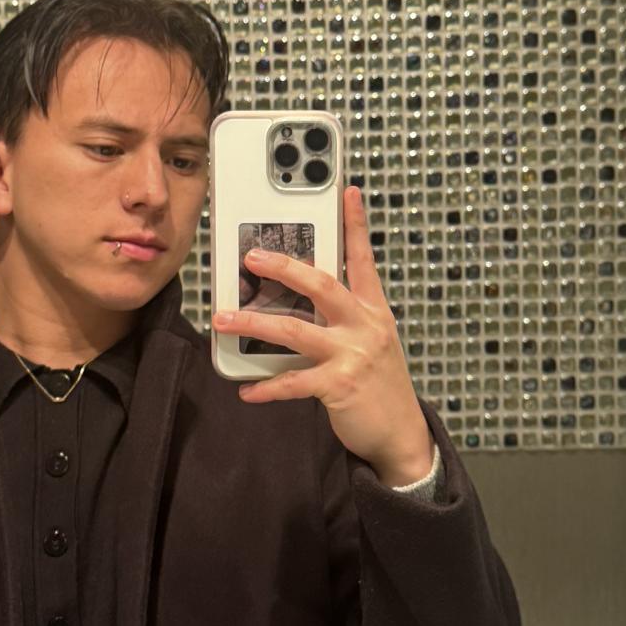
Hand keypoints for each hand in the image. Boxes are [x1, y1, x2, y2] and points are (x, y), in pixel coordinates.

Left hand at [211, 186, 433, 484]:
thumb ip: (342, 319)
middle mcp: (365, 326)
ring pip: (296, 330)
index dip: (355, 223)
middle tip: (252, 257)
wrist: (401, 435)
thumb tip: (296, 305)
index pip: (364, 259)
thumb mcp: (371, 343)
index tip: (346, 191)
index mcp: (373, 311)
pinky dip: (266, 387)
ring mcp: (354, 355)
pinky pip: (293, 382)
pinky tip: (246, 390)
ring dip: (254, 323)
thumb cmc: (379, 386)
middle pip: (322, 284)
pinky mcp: (341, 386)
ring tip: (224, 319)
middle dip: (284, 268)